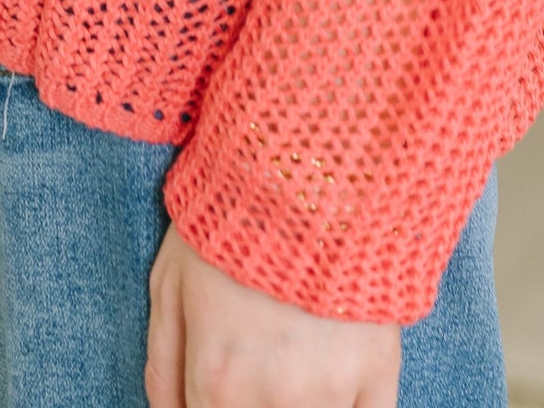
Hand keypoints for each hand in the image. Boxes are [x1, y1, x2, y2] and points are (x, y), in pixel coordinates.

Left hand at [146, 221, 401, 406]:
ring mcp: (331, 390)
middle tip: (261, 363)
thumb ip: (164, 366)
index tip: (226, 388)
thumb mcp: (171, 282)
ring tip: (293, 356)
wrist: (307, 160)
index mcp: (218, 382)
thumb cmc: (230, 217)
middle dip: (256, 402)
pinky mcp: (379, 371)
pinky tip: (333, 375)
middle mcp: (274, 399)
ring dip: (302, 403)